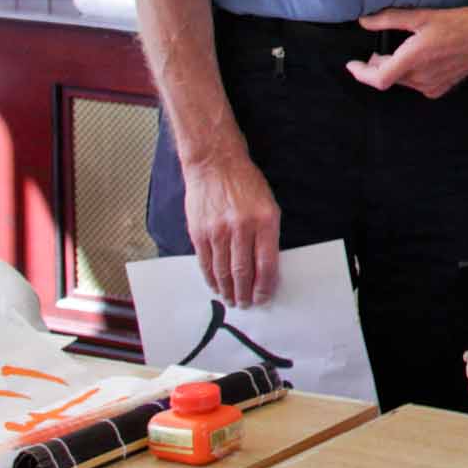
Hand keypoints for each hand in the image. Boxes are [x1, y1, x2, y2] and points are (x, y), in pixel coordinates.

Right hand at [182, 150, 281, 306]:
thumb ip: (268, 235)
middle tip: (247, 304)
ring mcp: (218, 231)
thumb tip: (265, 267)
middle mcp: (242, 227)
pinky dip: (211, 278)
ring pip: (223, 271)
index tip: (264, 297)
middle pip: (244, 272)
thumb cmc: (245, 183)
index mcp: (265, 220)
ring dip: (228, 290)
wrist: (214, 163)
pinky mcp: (199, 232)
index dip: (265, 286)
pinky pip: (206, 263)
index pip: (267, 263)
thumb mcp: (268, 204)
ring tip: (231, 300)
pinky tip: (216, 286)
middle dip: (246, 293)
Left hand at [347, 5, 467, 98]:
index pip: (378, 79)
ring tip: (398, 53)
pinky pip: (416, 85)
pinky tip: (418, 61)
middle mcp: (421, 77)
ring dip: (395, 70)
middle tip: (376, 52)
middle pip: (389, 78)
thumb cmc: (457, 22)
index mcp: (413, 59)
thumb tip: (364, 21)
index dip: (361, 74)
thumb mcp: (421, 16)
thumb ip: (389, 19)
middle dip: (378, 67)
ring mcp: (431, 85)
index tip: (352, 65)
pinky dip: (410, 75)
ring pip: (403, 81)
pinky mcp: (441, 88)